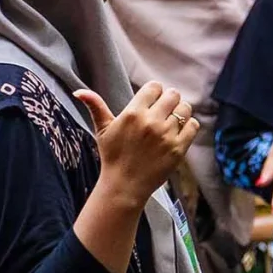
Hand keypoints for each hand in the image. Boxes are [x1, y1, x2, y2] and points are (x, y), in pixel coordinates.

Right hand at [77, 83, 196, 208]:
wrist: (124, 186)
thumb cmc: (112, 156)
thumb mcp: (102, 129)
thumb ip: (95, 106)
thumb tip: (79, 91)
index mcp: (132, 113)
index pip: (155, 86)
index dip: (154, 92)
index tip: (151, 102)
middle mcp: (151, 122)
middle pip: (172, 95)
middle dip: (169, 100)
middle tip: (163, 111)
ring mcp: (166, 135)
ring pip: (185, 108)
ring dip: (180, 112)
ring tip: (172, 121)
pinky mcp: (178, 149)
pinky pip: (193, 126)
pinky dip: (188, 126)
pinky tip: (178, 132)